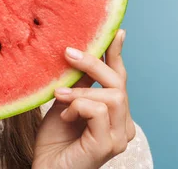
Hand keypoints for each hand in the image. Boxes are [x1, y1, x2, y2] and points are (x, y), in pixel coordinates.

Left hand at [33, 29, 135, 168]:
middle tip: (67, 53)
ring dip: (79, 92)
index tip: (116, 32)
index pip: (119, 79)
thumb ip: (77, 84)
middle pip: (118, 83)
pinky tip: (65, 117)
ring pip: (111, 96)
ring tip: (58, 97)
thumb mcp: (64, 103)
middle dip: (93, 64)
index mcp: (115, 114)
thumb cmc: (54, 140)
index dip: (116, 54)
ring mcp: (119, 137)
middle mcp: (123, 125)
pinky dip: (78, 106)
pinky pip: (99, 111)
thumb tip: (79, 52)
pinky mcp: (107, 145)